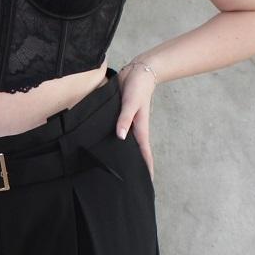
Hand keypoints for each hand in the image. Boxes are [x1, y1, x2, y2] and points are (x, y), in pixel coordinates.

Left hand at [115, 63, 157, 177]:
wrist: (139, 71)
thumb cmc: (138, 87)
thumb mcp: (131, 103)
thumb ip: (125, 119)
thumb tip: (121, 136)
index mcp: (140, 129)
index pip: (144, 153)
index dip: (147, 168)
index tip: (147, 183)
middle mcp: (134, 129)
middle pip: (135, 152)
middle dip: (134, 167)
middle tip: (129, 183)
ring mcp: (128, 123)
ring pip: (126, 143)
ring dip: (123, 154)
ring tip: (117, 169)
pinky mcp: (121, 116)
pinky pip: (118, 131)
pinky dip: (115, 140)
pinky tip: (107, 145)